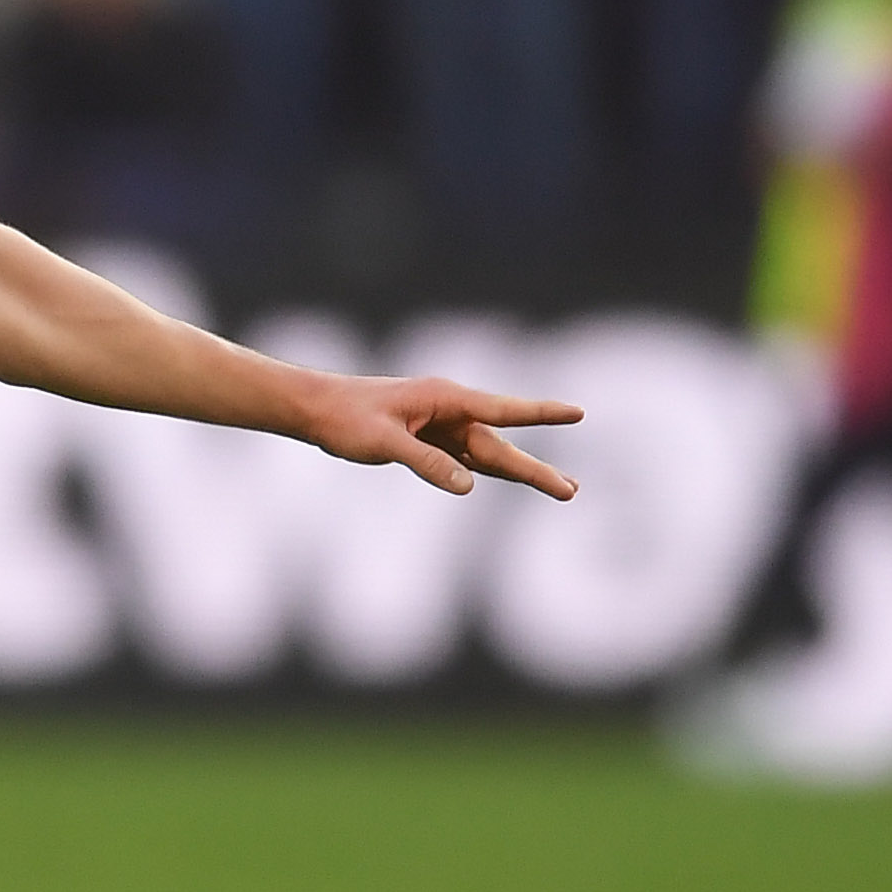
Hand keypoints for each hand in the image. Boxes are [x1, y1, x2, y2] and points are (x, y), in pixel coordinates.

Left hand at [298, 374, 581, 500]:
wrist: (313, 409)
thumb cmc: (345, 419)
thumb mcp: (383, 442)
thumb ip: (426, 463)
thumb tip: (468, 486)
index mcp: (445, 399)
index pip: (503, 410)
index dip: (541, 414)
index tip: (578, 412)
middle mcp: (449, 411)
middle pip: (499, 446)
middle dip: (535, 469)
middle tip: (571, 491)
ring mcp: (439, 426)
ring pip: (487, 454)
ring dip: (520, 471)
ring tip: (562, 487)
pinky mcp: (426, 440)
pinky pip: (464, 458)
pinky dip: (488, 470)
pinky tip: (513, 478)